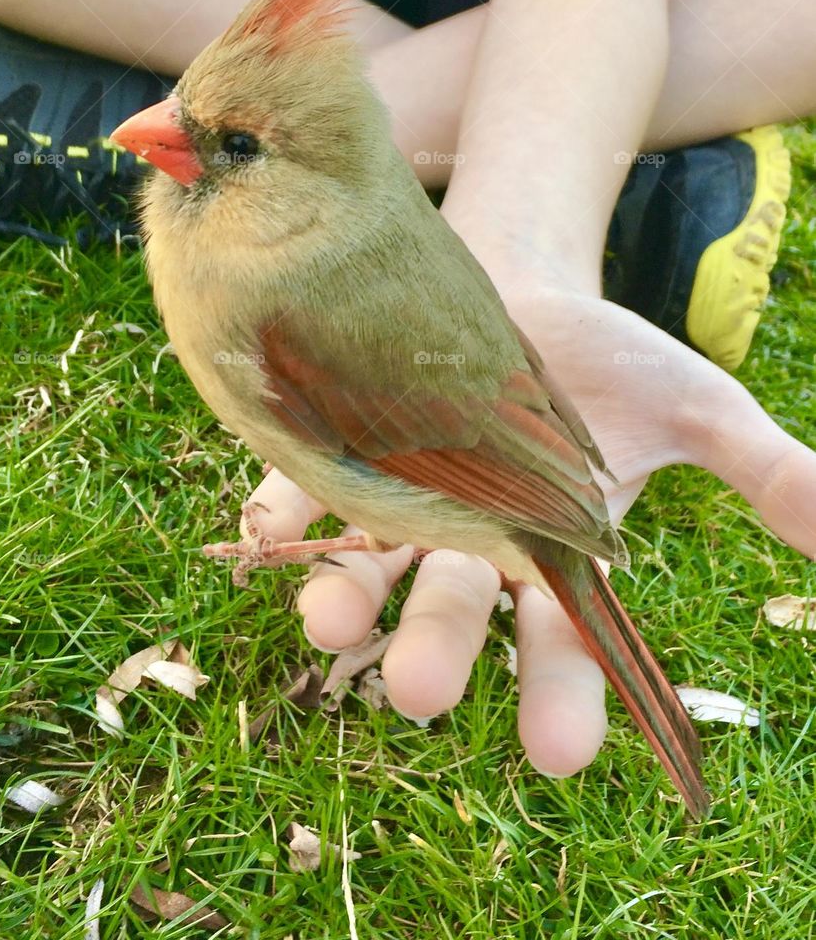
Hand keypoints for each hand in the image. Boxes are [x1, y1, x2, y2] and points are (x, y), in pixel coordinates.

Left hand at [235, 283, 815, 776]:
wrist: (529, 277)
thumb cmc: (613, 358)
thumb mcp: (698, 412)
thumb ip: (770, 477)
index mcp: (555, 555)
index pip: (561, 647)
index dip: (559, 699)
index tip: (560, 751)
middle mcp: (471, 543)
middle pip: (454, 614)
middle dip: (438, 654)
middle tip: (417, 690)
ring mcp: (403, 494)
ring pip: (371, 565)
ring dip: (346, 597)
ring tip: (327, 620)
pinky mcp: (344, 434)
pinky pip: (305, 480)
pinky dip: (285, 506)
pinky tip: (264, 525)